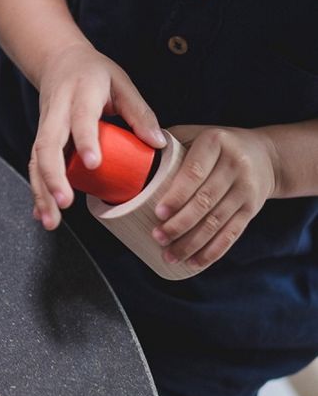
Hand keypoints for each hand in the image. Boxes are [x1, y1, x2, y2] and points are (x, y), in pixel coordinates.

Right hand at [30, 44, 165, 229]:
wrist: (58, 61)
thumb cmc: (95, 74)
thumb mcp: (121, 83)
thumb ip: (139, 112)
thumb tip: (158, 144)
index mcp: (81, 93)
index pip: (81, 119)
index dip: (86, 140)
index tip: (94, 164)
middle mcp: (56, 112)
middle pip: (47, 145)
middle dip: (53, 176)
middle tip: (65, 203)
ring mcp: (44, 126)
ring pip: (36, 160)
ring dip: (42, 191)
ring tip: (50, 221)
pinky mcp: (40, 139)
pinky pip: (35, 166)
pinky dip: (38, 190)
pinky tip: (42, 213)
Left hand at [152, 125, 278, 269]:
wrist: (264, 155)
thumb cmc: (214, 145)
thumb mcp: (194, 133)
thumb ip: (167, 142)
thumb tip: (131, 157)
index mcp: (215, 142)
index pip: (195, 172)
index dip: (177, 195)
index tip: (159, 212)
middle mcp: (235, 165)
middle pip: (206, 200)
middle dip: (180, 224)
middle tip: (158, 237)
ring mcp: (247, 189)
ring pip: (217, 221)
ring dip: (192, 242)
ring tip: (170, 255)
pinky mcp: (252, 209)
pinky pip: (232, 234)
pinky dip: (212, 251)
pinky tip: (194, 262)